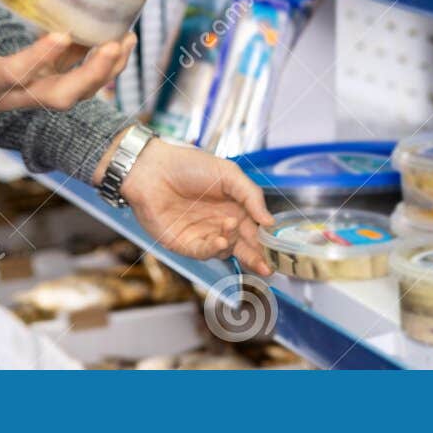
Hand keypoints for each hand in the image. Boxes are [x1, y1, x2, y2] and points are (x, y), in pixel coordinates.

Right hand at [0, 0, 134, 125]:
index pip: (14, 74)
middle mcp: (10, 94)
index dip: (39, 58)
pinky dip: (97, 69)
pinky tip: (115, 42)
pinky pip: (72, 86)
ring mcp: (26, 97)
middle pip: (58, 96)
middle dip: (92, 74)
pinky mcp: (36, 93)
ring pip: (72, 96)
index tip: (61, 34)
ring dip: (104, 72)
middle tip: (115, 43)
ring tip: (127, 40)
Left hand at [110, 133, 274, 274]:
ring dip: (233, 245)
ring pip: (226, 250)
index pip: (255, 229)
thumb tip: (270, 222)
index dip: (267, 241)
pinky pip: (204, 252)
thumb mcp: (228, 173)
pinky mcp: (184, 244)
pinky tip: (221, 240)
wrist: (151, 168)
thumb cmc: (188, 164)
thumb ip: (251, 195)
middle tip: (269, 267)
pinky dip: (214, 249)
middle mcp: (220, 224)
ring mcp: (203, 235)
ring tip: (231, 227)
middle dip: (257, 258)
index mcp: (234, 207)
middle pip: (244, 247)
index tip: (280, 250)